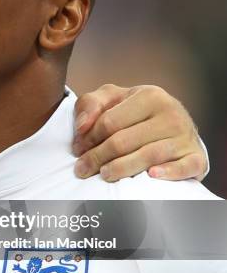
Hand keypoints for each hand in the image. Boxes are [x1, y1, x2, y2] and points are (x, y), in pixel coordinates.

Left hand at [72, 84, 207, 181]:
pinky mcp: (196, 158)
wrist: (176, 125)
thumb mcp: (113, 99)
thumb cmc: (136, 113)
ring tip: (104, 175)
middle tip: (82, 169)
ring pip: (148, 156)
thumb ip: (90, 104)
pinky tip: (150, 176)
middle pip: (123, 141)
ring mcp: (185, 136)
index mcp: (149, 96)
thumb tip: (81, 126)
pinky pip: (184, 167)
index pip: (109, 122)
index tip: (77, 150)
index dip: (88, 138)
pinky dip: (168, 173)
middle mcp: (170, 113)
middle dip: (97, 157)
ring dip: (121, 169)